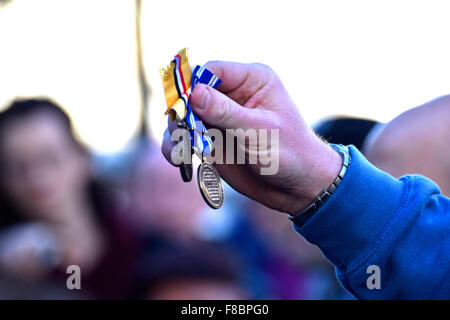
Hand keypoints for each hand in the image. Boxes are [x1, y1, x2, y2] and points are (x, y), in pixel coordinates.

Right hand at [162, 61, 341, 213]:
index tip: (182, 105)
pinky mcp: (211, 139)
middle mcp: (232, 95)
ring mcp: (220, 118)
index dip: (192, 84)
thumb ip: (225, 112)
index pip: (212, 71)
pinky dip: (177, 146)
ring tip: (179, 150)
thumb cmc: (289, 153)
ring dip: (176, 131)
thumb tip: (192, 92)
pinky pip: (186, 137)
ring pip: (184, 116)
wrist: (296, 187)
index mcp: (251, 80)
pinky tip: (178, 158)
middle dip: (181, 111)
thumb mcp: (258, 131)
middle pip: (192, 92)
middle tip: (179, 131)